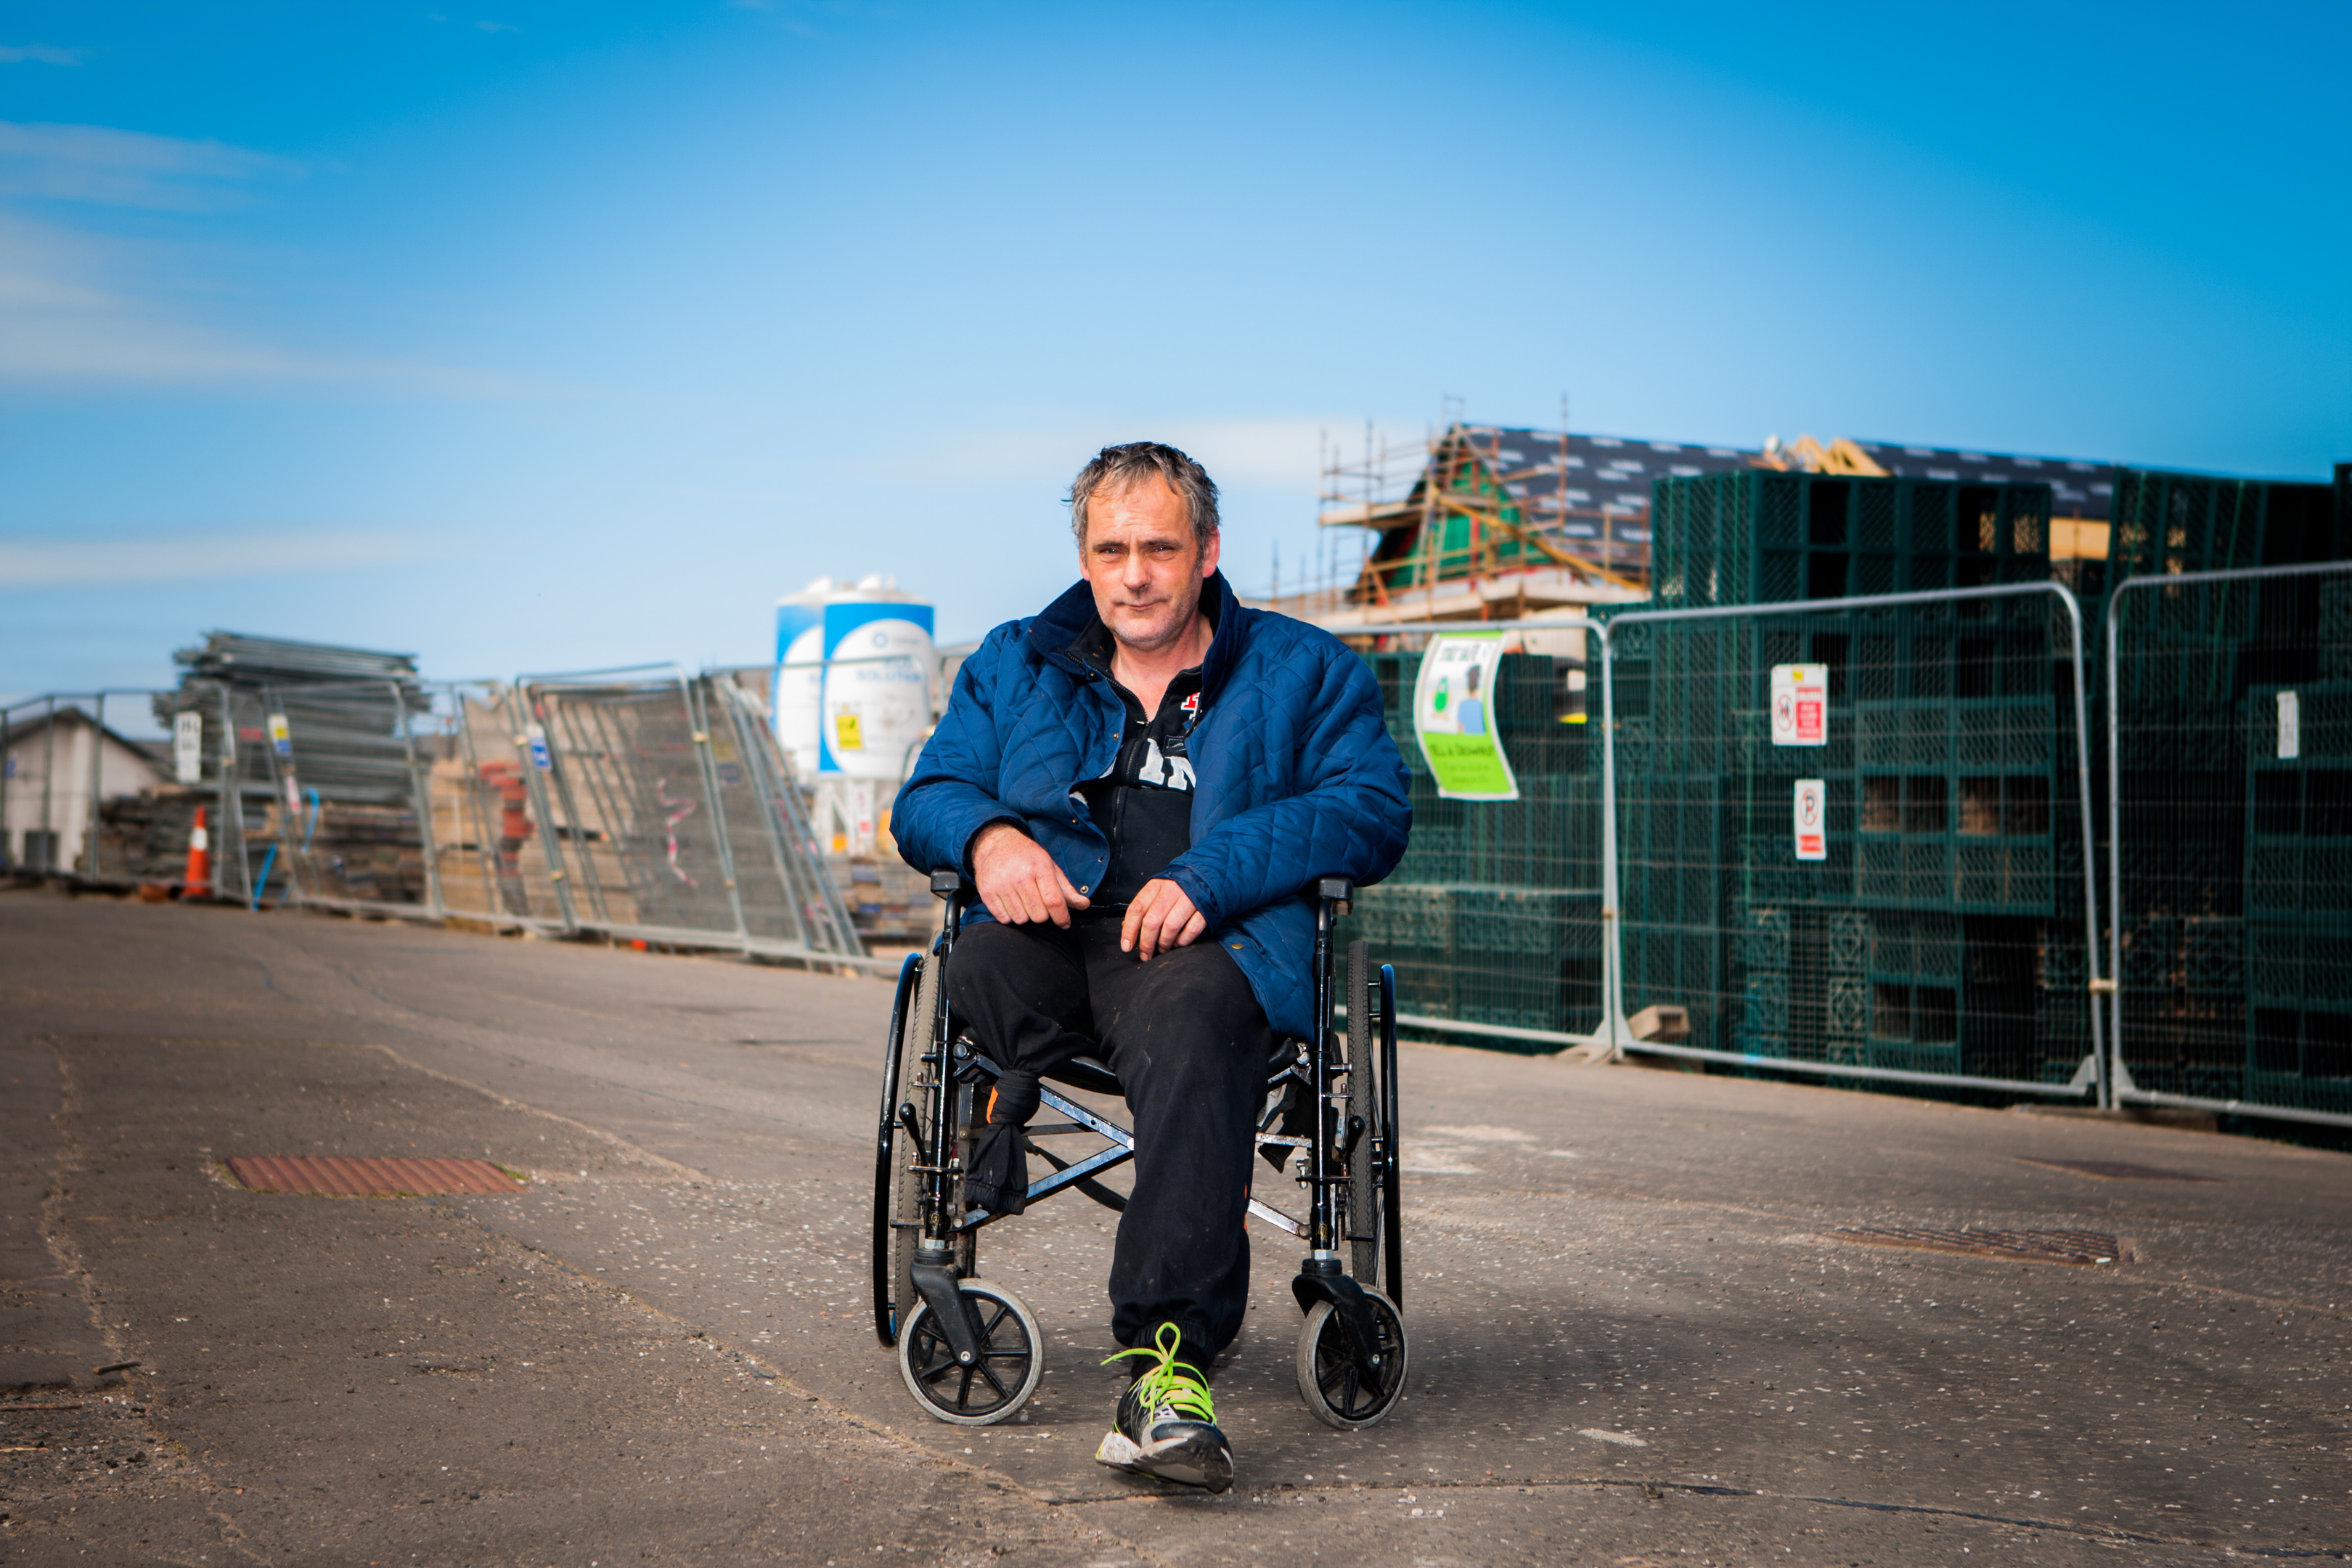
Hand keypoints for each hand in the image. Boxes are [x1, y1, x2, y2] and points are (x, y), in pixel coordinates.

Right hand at [970, 822, 1088, 927]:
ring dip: (1025, 916)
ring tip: (1024, 901)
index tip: (1064, 923)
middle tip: (1039, 904)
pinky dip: (1009, 916)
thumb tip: (1084, 905)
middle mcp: (1020, 876)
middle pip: (1039, 915)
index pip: (1054, 901)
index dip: (1062, 917)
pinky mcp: (987, 892)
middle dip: (1042, 915)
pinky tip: (1011, 903)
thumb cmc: (1027, 857)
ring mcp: (1002, 885)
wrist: (996, 845)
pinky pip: (1004, 919)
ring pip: (1021, 919)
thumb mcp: (1050, 867)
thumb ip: (1067, 889)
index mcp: (1040, 868)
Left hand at [1121, 877, 1205, 959]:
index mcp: (1156, 885)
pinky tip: (1178, 943)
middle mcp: (1171, 891)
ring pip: (1171, 927)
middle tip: (1145, 955)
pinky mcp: (1204, 909)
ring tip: (1162, 950)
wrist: (1203, 876)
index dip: (1129, 930)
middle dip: (1146, 943)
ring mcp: (1189, 899)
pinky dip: (1182, 941)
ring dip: (1164, 944)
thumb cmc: (1175, 888)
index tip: (1126, 946)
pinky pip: (1191, 930)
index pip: (1137, 909)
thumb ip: (1143, 908)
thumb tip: (1126, 928)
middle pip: (1152, 921)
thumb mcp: (1156, 891)